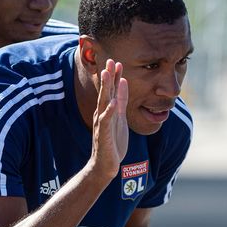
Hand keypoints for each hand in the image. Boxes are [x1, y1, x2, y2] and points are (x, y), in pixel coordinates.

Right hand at [90, 59, 128, 177]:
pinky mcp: (104, 135)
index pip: (111, 90)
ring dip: (106, 88)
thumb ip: (122, 100)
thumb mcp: (120, 117)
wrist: (105, 165)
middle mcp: (102, 114)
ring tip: (108, 74)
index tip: (117, 62)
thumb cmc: (113, 141)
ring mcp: (102, 124)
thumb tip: (123, 81)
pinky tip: (113, 103)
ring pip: (103, 103)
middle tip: (110, 61)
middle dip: (108, 77)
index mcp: (107, 110)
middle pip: (105, 92)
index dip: (114, 77)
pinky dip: (109, 112)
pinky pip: (106, 122)